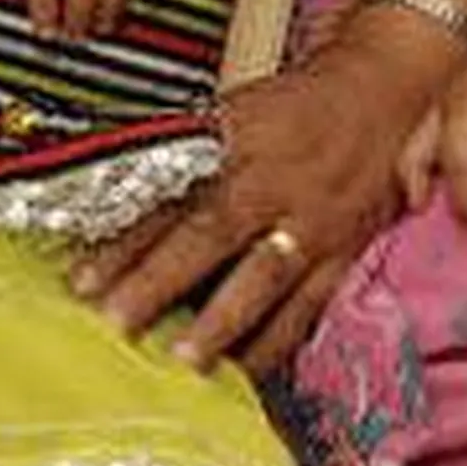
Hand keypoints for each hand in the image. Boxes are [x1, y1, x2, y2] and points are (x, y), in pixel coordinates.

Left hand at [69, 51, 407, 377]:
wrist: (383, 93)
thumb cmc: (297, 103)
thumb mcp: (234, 109)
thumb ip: (182, 150)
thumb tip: (110, 181)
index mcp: (237, 141)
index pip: (171, 191)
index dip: (125, 235)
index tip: (84, 275)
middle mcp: (274, 183)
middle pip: (211, 234)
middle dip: (161, 281)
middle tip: (117, 320)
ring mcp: (312, 223)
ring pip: (262, 278)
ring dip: (220, 323)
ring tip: (183, 361)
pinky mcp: (342, 254)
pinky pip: (307, 306)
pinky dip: (276, 343)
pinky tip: (242, 372)